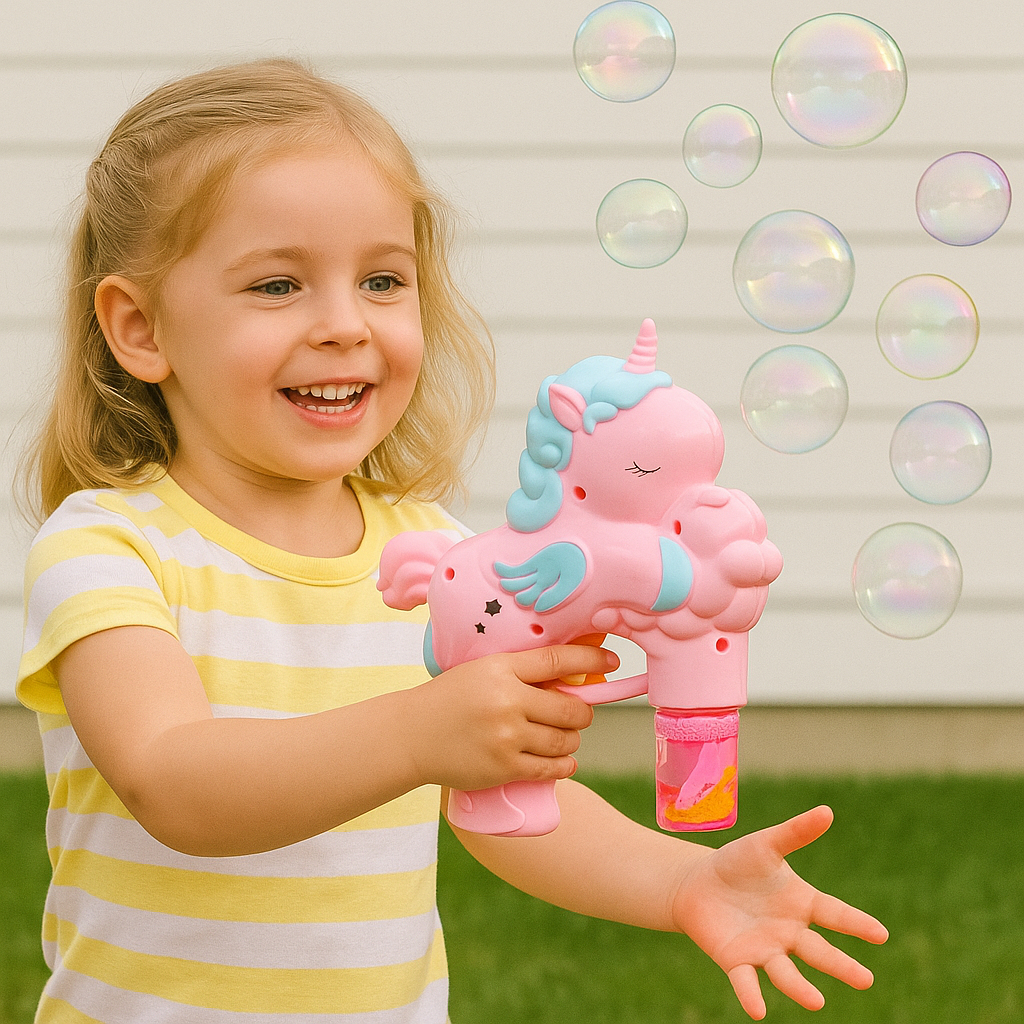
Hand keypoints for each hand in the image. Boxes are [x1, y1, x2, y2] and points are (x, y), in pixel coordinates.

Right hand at [404, 645, 616, 792]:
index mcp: (502, 668)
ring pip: (566, 741)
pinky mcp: (504, 767)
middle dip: (581, 713)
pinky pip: (552, 769)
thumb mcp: (484, 670)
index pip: (559, 660)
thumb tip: (572, 678)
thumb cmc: (451, 698)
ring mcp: (507, 737)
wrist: (412, 734)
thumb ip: (523, 672)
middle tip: (575, 714)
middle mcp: (508, 701)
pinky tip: (561, 760)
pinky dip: (564, 765)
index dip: (592, 662)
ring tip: (560, 736)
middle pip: (572, 709)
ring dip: (571, 740)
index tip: (612, 663)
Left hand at [671, 805, 887, 1018]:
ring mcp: (765, 950)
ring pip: (787, 973)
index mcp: (802, 904)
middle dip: (841, 965)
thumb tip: (827, 811)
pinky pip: (746, 981)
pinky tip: (757, 1011)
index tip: (881, 934)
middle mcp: (789, 933)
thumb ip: (796, 833)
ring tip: (817, 1002)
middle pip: (819, 951)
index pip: (835, 914)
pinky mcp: (737, 961)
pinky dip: (751, 995)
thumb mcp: (766, 844)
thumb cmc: (738, 864)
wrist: (697, 883)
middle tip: (866, 980)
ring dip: (800, 988)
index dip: (857, 924)